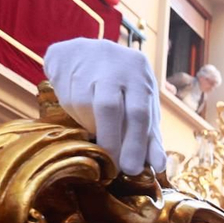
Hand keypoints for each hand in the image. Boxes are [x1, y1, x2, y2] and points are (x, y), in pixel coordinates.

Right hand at [44, 38, 165, 173]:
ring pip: (86, 105)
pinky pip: (69, 101)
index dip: (136, 143)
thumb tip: (158, 165)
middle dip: (113, 141)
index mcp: (140, 76)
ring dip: (93, 129)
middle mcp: (116, 66)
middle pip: (111, 107)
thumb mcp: (141, 103)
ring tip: (100, 140)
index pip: (140, 112)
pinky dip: (78, 117)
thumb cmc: (120, 85)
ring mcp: (88, 64)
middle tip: (115, 168)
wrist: (84, 52)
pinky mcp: (65, 65)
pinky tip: (84, 118)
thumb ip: (150, 134)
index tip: (133, 170)